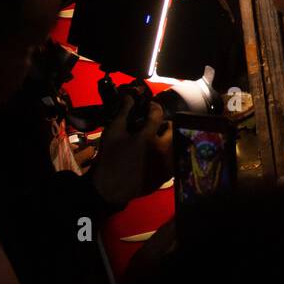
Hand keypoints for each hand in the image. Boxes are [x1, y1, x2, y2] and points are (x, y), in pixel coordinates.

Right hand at [88, 95, 173, 209]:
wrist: (111, 188)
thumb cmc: (110, 158)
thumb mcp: (112, 133)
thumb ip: (123, 113)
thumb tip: (130, 96)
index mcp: (147, 137)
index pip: (158, 113)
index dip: (153, 107)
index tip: (149, 107)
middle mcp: (161, 149)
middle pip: (171, 128)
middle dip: (163, 124)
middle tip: (153, 126)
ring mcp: (166, 163)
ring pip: (174, 144)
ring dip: (167, 138)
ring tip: (156, 140)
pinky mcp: (167, 175)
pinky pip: (173, 158)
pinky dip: (167, 153)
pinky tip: (156, 154)